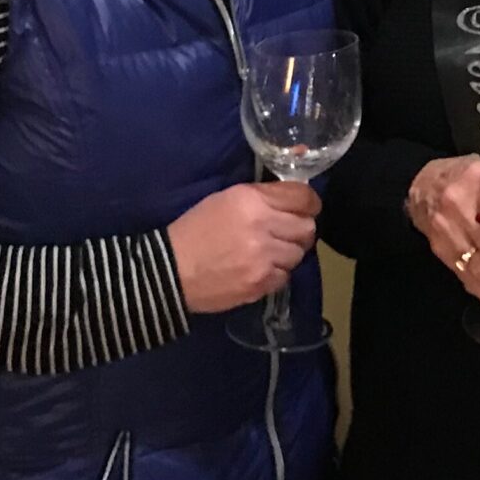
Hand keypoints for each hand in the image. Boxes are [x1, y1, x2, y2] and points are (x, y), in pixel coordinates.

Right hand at [168, 182, 320, 312]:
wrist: (170, 271)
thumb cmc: (195, 230)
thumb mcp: (226, 199)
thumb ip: (262, 196)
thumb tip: (293, 197)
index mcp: (253, 200)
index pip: (303, 197)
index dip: (309, 202)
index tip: (306, 207)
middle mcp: (263, 226)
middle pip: (307, 227)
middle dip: (300, 229)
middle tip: (287, 232)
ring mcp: (264, 258)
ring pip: (299, 253)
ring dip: (289, 252)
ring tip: (270, 252)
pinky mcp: (261, 283)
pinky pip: (286, 275)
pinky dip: (277, 273)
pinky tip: (260, 269)